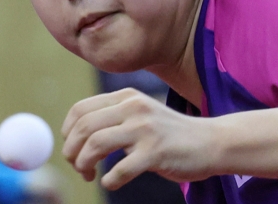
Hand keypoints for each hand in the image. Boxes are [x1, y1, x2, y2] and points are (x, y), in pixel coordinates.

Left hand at [61, 88, 216, 189]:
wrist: (210, 141)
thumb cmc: (171, 133)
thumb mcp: (141, 113)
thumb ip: (113, 116)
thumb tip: (74, 135)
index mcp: (127, 97)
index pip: (80, 110)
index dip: (67, 133)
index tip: (72, 149)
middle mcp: (134, 108)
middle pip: (83, 128)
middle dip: (71, 152)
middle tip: (78, 167)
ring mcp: (145, 129)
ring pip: (95, 145)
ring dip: (84, 166)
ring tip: (90, 175)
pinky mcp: (156, 152)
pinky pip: (119, 170)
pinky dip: (109, 181)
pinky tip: (112, 181)